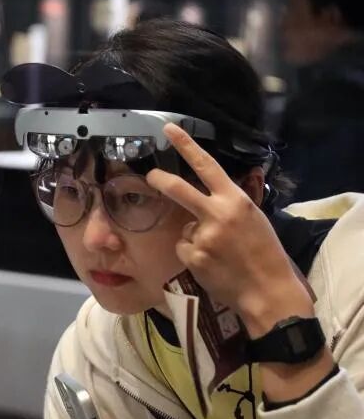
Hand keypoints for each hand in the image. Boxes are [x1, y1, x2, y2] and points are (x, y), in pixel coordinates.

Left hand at [146, 124, 312, 335]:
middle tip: (151, 175)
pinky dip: (193, 255)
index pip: (207, 166)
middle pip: (179, 190)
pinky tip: (211, 264)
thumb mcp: (253, 219)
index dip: (186, 146)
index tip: (169, 130)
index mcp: (236, 200)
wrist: (267, 289)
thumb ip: (228, 206)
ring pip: (185, 228)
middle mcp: (217, 213)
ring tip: (219, 253)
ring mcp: (202, 235)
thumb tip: (206, 201)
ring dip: (195, 237)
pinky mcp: (193, 256)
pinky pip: (184, 249)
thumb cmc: (265, 253)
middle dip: (161, 180)